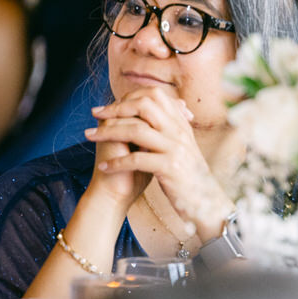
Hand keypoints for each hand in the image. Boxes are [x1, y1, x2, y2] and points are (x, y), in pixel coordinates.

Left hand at [85, 87, 233, 241]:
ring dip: (108, 132)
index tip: (108, 107)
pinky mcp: (170, 168)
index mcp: (181, 124)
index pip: (154, 96)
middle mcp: (179, 132)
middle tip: (96, 115)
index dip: (129, 98)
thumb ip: (170, 129)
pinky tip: (104, 167)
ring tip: (90, 137)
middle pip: (144, 106)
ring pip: (136, 130)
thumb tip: (150, 115)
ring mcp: (175, 149)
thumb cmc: (189, 176)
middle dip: (116, 109)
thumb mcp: (182, 147)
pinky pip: (136, 159)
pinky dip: (116, 162)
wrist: (207, 202)